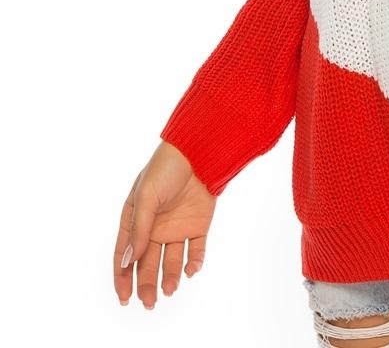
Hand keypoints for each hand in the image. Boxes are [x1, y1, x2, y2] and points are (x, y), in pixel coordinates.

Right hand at [114, 141, 216, 308]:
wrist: (200, 151)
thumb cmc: (166, 168)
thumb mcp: (146, 197)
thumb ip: (139, 229)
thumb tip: (128, 260)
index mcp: (135, 220)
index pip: (125, 254)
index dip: (123, 277)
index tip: (124, 298)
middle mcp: (155, 228)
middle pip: (147, 263)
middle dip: (146, 284)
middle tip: (148, 302)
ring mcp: (177, 227)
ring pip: (171, 261)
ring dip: (169, 277)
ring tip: (169, 290)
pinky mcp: (199, 225)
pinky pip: (196, 250)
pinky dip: (194, 263)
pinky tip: (191, 270)